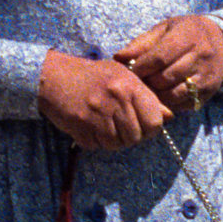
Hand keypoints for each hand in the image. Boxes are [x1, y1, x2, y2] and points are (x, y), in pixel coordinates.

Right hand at [37, 48, 171, 150]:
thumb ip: (146, 96)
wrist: (54, 76)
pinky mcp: (81, 127)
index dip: (150, 127)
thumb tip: (168, 116)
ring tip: (103, 123)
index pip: (155, 121)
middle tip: (119, 124)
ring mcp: (97, 115)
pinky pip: (97, 146)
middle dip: (130, 135)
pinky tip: (89, 125)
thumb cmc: (91, 76)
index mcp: (130, 86)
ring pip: (117, 144)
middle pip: (136, 137)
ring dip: (111, 139)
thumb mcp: (122, 76)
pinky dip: (94, 140)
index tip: (142, 123)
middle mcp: (116, 100)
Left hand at [114, 14, 222, 115]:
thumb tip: (118, 57)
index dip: (141, 67)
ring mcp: (207, 76)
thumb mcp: (165, 29)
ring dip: (157, 95)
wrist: (222, 41)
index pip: (160, 58)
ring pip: (174, 94)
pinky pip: (184, 103)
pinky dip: (170, 103)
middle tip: (137, 83)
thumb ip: (142, 43)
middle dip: (147, 82)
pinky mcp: (209, 92)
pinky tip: (163, 95)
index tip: (130, 71)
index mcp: (188, 36)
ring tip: (148, 90)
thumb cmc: (187, 32)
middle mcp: (201, 57)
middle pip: (165, 78)